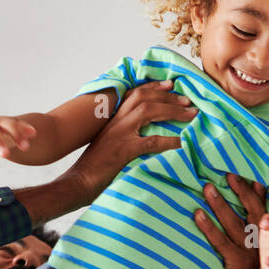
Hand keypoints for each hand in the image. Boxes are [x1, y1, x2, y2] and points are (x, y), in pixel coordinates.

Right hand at [64, 80, 195, 200]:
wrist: (77, 183)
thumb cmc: (93, 169)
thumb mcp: (107, 146)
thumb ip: (121, 137)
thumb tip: (139, 138)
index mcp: (111, 120)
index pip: (133, 94)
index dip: (153, 87)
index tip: (170, 84)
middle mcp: (115, 122)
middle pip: (143, 97)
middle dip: (168, 96)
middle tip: (187, 100)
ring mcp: (119, 134)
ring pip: (148, 110)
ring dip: (172, 110)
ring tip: (191, 114)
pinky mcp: (124, 150)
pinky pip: (152, 141)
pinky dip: (170, 141)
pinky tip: (182, 143)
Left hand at [193, 173, 268, 268]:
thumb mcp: (229, 256)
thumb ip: (230, 236)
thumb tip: (217, 209)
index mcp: (260, 244)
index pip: (261, 213)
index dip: (256, 194)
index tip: (249, 175)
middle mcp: (259, 249)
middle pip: (252, 214)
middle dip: (240, 192)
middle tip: (228, 173)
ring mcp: (250, 258)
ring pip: (235, 225)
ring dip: (220, 205)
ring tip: (207, 188)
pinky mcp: (237, 267)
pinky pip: (221, 243)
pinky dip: (209, 228)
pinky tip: (197, 215)